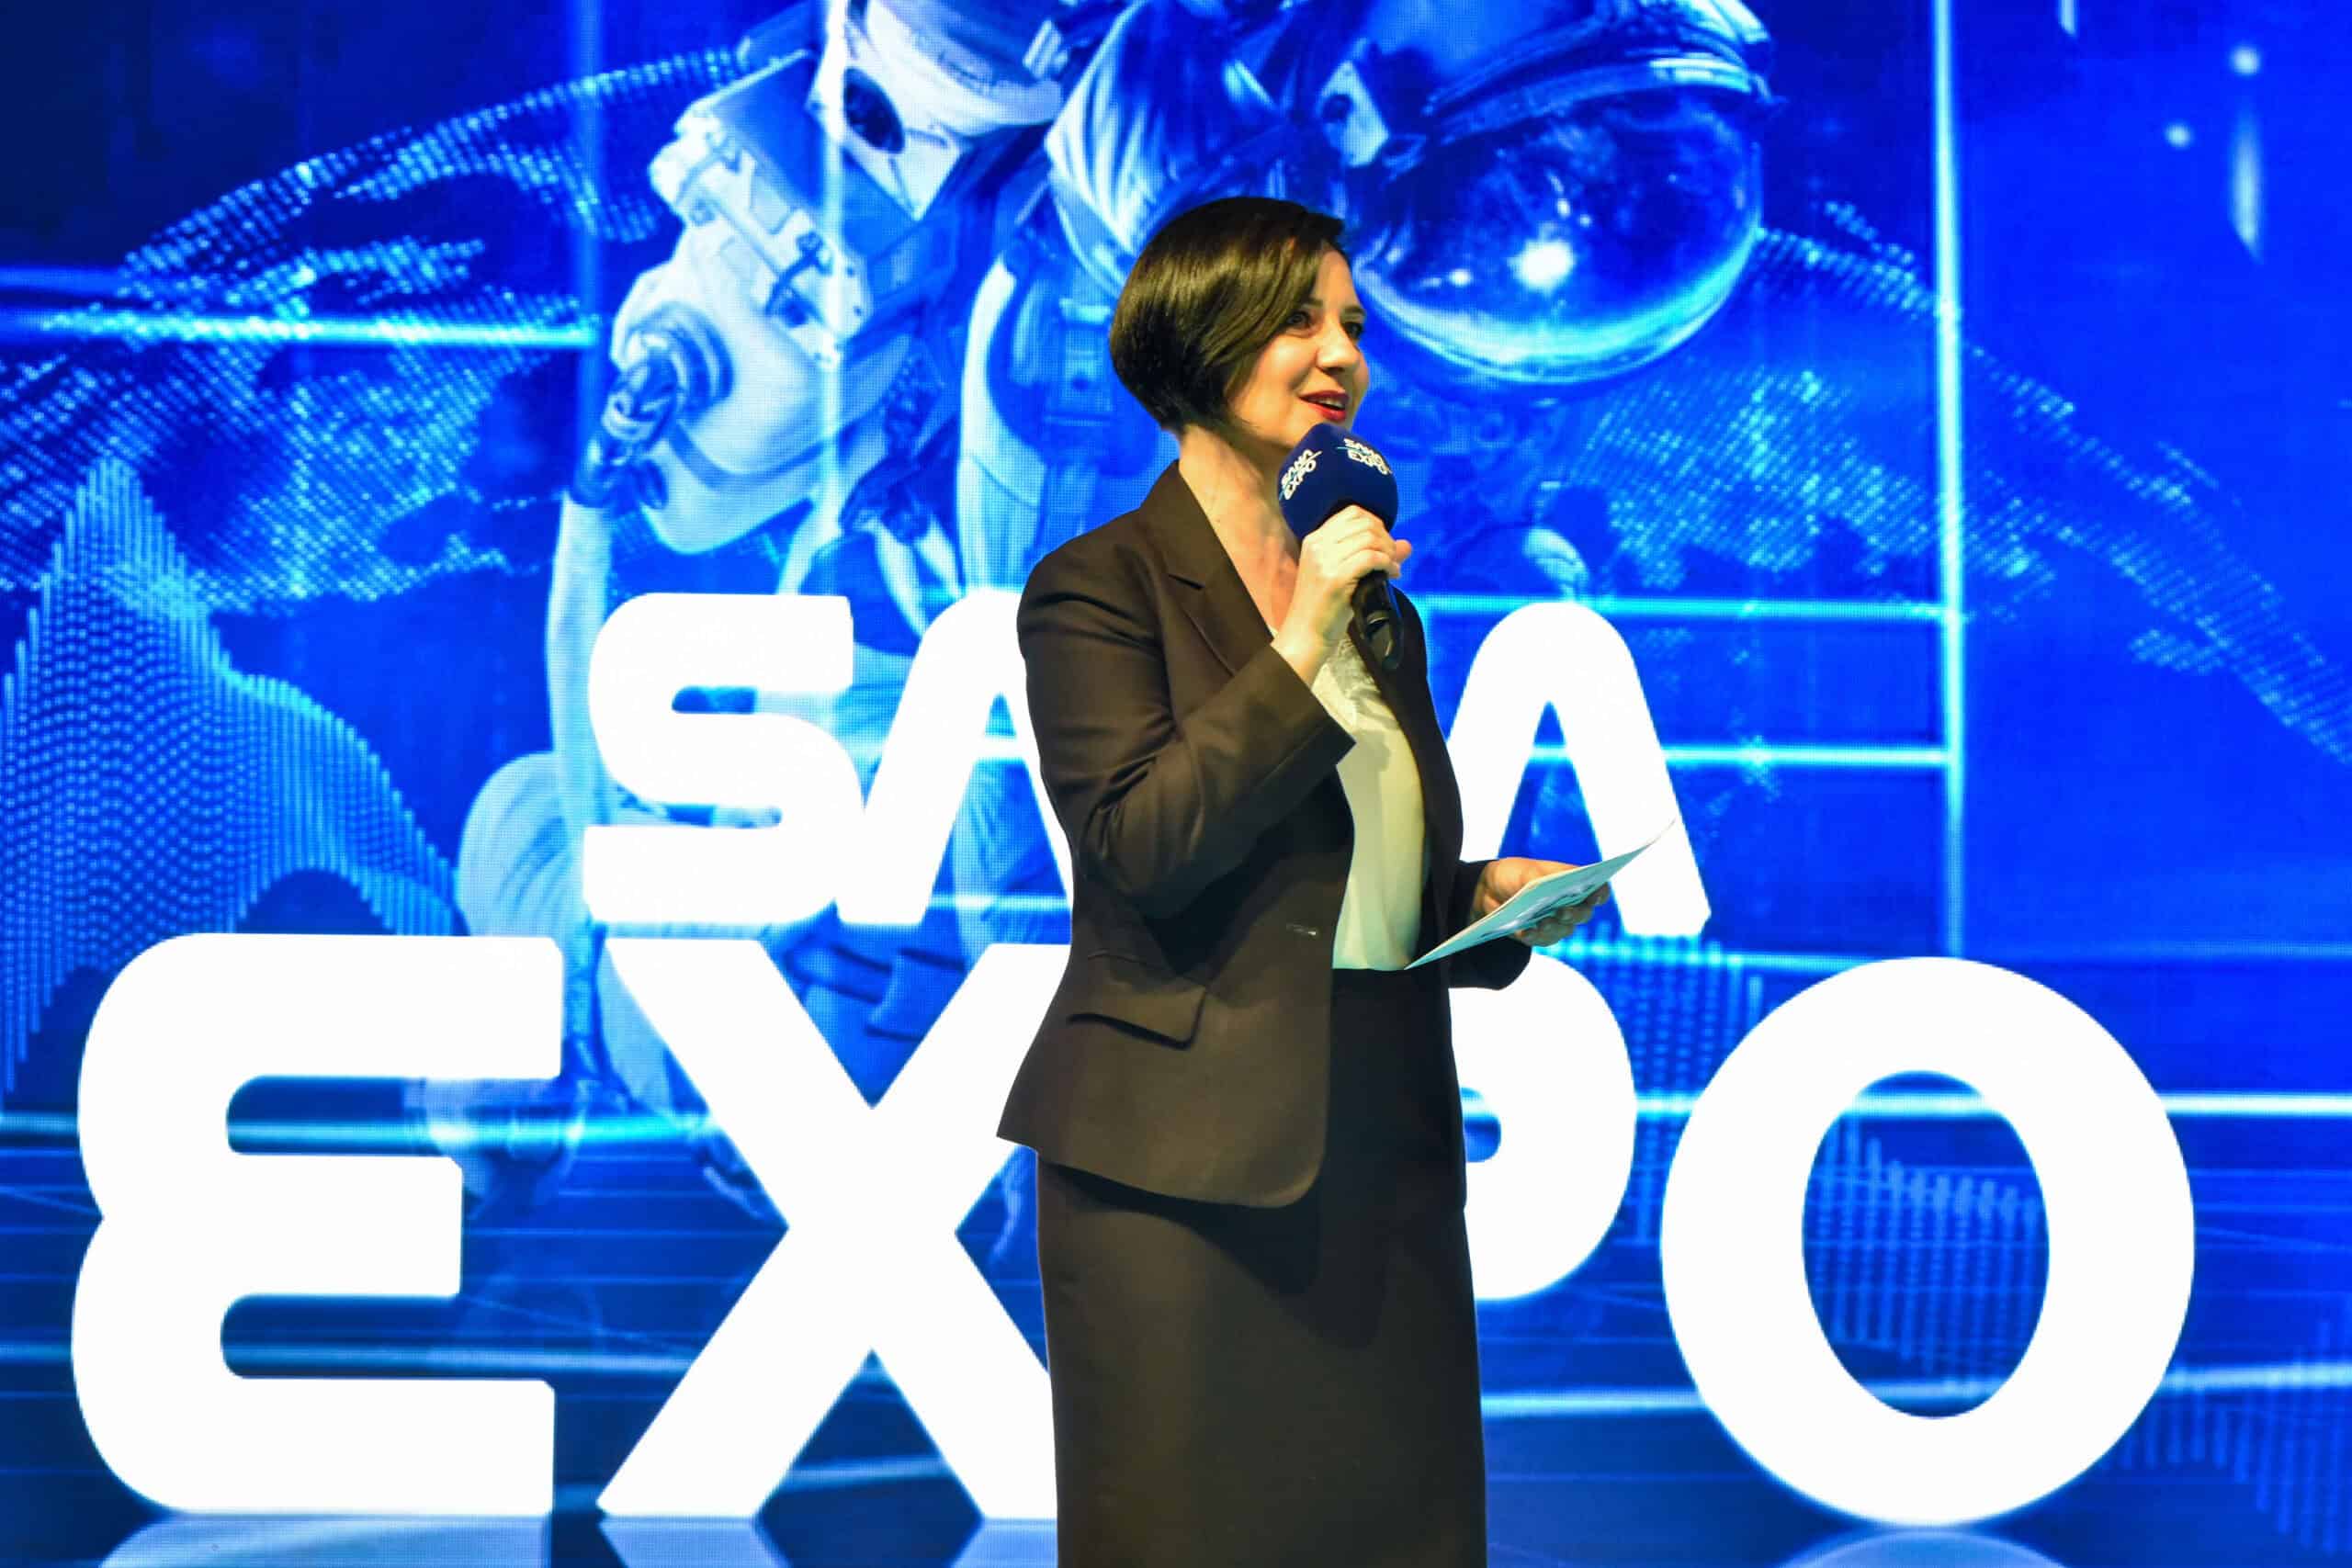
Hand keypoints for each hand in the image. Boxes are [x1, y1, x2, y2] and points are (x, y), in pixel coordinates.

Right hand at [1276, 503, 1410, 651]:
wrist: (1305, 634)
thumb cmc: (1326, 607)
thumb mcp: (1344, 574)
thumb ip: (1372, 555)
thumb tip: (1406, 545)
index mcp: (1314, 539)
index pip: (1352, 512)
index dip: (1376, 524)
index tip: (1383, 544)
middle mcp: (1317, 545)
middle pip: (1364, 523)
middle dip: (1386, 538)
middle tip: (1391, 558)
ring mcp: (1325, 561)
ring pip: (1370, 539)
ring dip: (1389, 552)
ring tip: (1392, 568)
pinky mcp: (1335, 578)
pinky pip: (1371, 558)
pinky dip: (1387, 564)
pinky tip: (1391, 575)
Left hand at [1472, 857, 1611, 946]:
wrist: (1490, 890)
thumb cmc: (1515, 875)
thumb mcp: (1525, 871)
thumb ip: (1541, 878)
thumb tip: (1549, 887)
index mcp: (1574, 883)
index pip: (1598, 890)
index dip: (1600, 894)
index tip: (1594, 896)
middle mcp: (1571, 904)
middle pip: (1584, 914)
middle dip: (1574, 914)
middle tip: (1562, 911)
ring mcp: (1557, 922)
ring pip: (1565, 930)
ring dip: (1554, 927)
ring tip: (1542, 923)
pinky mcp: (1541, 935)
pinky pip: (1544, 940)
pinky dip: (1535, 936)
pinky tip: (1526, 932)